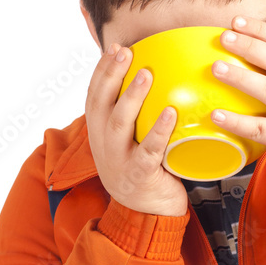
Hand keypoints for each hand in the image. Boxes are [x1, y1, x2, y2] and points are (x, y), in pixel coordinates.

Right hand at [85, 43, 188, 217]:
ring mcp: (119, 161)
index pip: (94, 96)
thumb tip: (153, 79)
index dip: (102, 71)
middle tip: (126, 53)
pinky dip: (159, 130)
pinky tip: (171, 113)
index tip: (115, 48)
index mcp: (99, 134)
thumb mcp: (129, 143)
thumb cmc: (143, 171)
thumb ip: (133, 117)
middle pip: (102, 105)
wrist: (144, 216)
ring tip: (147, 74)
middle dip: (112, 75)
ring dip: (132, 97)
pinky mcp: (139, 176)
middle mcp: (104, 145)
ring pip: (120, 124)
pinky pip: (149, 151)